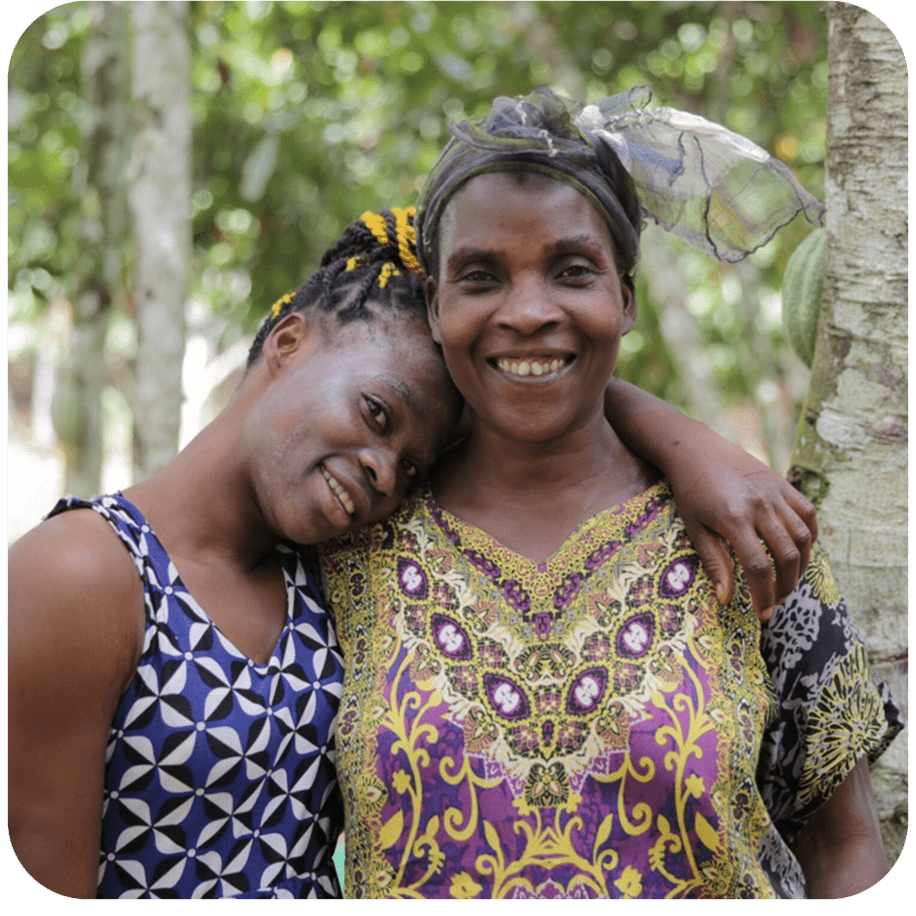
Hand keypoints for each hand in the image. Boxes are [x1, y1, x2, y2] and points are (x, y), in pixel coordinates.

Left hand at [601, 379, 817, 618]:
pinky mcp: (783, 483)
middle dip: (786, 586)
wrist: (696, 449)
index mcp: (733, 518)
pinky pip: (807, 514)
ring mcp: (775, 492)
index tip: (763, 614)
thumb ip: (713, 562)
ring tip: (787, 582)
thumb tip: (726, 599)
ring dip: (800, 566)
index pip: (759, 567)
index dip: (764, 595)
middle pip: (787, 556)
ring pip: (803, 537)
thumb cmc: (689, 491)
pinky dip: (809, 536)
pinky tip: (798, 552)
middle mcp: (759, 505)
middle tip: (777, 602)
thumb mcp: (693, 527)